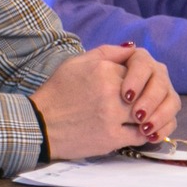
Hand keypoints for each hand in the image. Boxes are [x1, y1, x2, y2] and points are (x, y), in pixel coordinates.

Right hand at [30, 44, 178, 159]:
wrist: (40, 124)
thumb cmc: (58, 92)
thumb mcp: (77, 62)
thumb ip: (108, 52)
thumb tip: (133, 48)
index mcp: (104, 70)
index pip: (137, 72)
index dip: (136, 81)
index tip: (130, 89)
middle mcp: (112, 92)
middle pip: (144, 93)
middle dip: (143, 99)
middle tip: (137, 105)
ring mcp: (113, 116)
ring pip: (145, 114)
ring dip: (145, 117)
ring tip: (139, 119)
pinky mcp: (112, 138)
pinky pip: (139, 135)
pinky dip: (143, 134)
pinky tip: (138, 132)